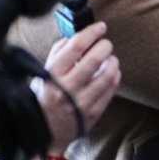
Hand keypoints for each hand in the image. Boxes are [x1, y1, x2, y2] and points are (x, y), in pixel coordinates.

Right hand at [37, 21, 120, 155]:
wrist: (43, 132)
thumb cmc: (44, 97)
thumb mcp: (42, 74)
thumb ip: (58, 53)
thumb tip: (75, 34)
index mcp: (51, 76)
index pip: (76, 46)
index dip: (91, 32)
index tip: (100, 27)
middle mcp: (66, 89)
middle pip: (95, 58)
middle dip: (105, 45)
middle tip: (104, 44)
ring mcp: (81, 102)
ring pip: (108, 73)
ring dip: (113, 61)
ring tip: (109, 59)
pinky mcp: (93, 112)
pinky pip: (112, 88)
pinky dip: (115, 75)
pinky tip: (110, 73)